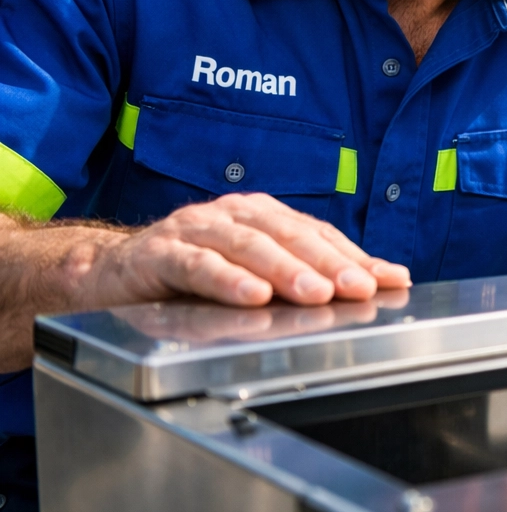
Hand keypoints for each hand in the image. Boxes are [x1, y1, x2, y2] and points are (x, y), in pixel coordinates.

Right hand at [92, 193, 410, 307]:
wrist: (112, 272)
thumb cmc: (194, 273)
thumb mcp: (256, 272)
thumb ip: (312, 274)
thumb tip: (386, 280)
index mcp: (263, 215)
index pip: (318, 235)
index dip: (355, 257)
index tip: (389, 280)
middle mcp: (234, 215)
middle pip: (289, 236)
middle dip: (328, 264)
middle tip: (358, 288)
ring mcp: (196, 229)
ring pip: (249, 247)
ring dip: (286, 270)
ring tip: (316, 293)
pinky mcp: (160, 253)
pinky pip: (198, 265)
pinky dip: (227, 280)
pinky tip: (252, 296)